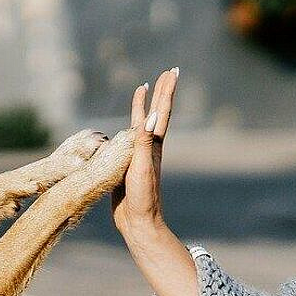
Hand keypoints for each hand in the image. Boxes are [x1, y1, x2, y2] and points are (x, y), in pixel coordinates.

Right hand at [113, 68, 178, 232]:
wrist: (138, 223)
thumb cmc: (142, 197)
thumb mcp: (142, 168)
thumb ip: (144, 143)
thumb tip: (153, 116)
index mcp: (154, 145)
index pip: (162, 112)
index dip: (166, 91)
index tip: (172, 72)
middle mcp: (149, 146)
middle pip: (156, 113)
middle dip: (161, 92)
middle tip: (168, 72)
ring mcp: (139, 155)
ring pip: (141, 123)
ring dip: (144, 106)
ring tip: (144, 89)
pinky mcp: (126, 164)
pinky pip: (126, 138)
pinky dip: (127, 126)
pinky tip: (123, 125)